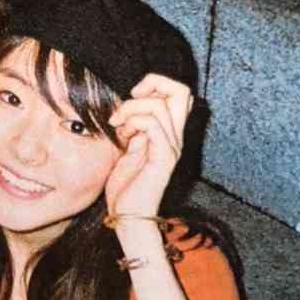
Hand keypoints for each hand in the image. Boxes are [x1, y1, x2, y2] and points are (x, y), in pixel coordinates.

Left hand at [104, 74, 193, 216]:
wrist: (127, 216)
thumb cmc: (125, 185)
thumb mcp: (127, 146)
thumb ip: (133, 126)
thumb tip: (127, 105)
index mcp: (168, 132)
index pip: (179, 93)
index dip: (156, 83)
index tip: (132, 94)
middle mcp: (175, 137)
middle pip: (182, 91)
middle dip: (153, 83)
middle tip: (130, 97)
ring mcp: (171, 147)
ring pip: (160, 106)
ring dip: (131, 109)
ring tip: (117, 124)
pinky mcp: (163, 158)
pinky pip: (153, 125)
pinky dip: (133, 122)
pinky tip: (122, 135)